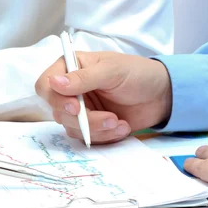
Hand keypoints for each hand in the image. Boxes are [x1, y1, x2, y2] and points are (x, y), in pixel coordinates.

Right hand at [35, 51, 171, 143]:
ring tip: (119, 122)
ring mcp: (81, 110)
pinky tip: (122, 127)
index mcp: (71, 68)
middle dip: (83, 119)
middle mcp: (71, 90)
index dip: (55, 99)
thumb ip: (83, 78)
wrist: (161, 96)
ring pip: (72, 128)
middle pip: (57, 111)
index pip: (45, 85)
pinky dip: (105, 136)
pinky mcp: (91, 127)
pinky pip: (87, 138)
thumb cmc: (137, 74)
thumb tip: (54, 82)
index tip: (75, 107)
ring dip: (96, 129)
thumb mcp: (112, 70)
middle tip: (108, 118)